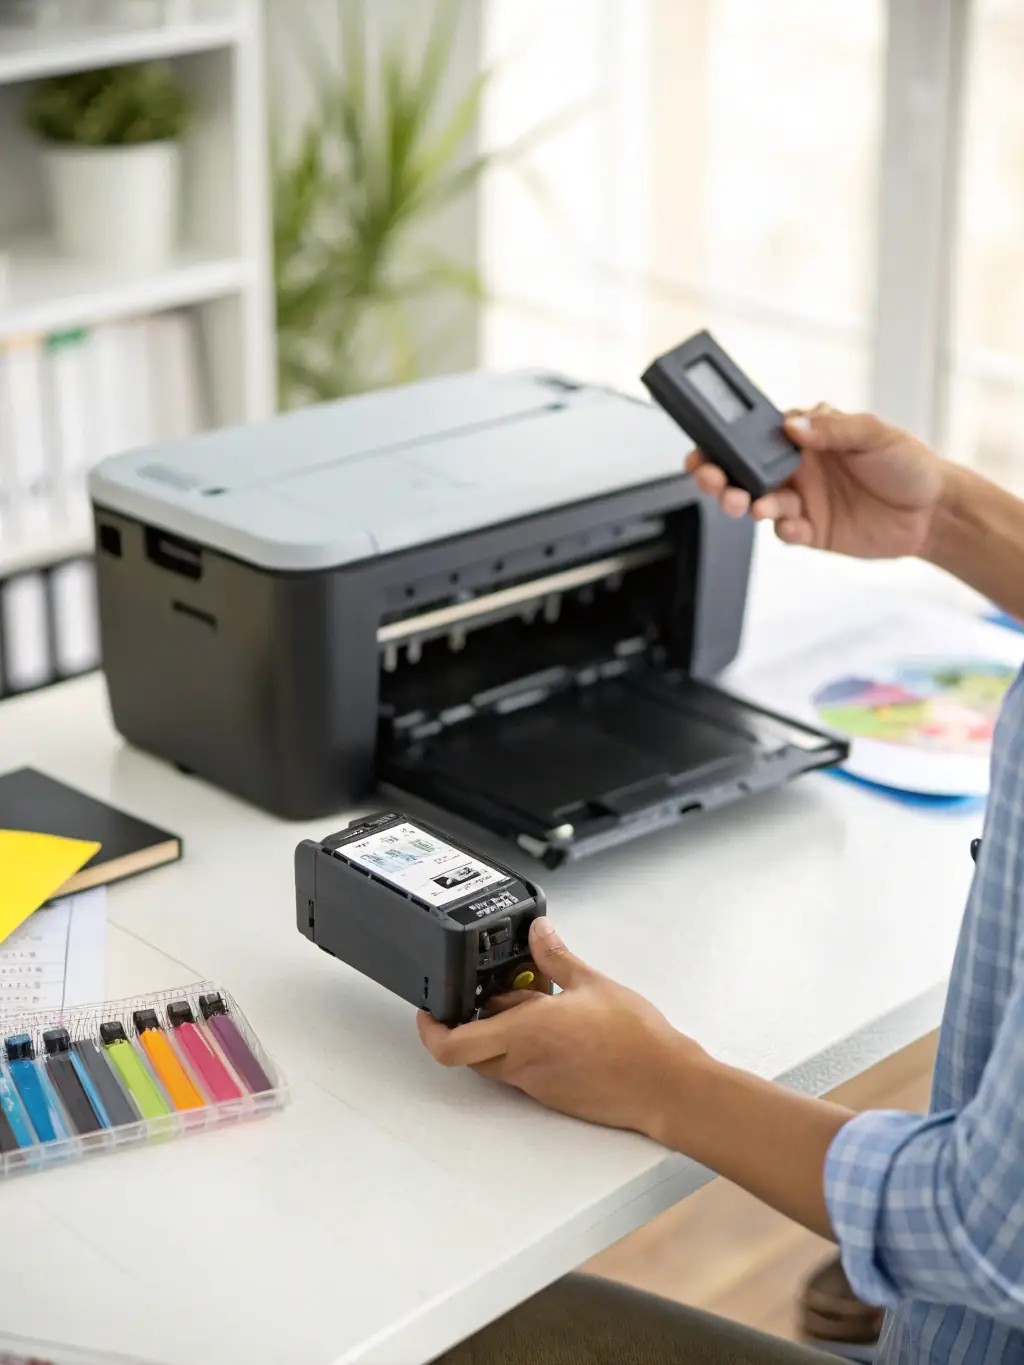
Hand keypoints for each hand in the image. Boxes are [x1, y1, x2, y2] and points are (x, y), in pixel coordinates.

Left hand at [417, 919, 702, 1138]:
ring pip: (496, 1060)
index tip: (429, 1009)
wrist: (665, 1086)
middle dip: (468, 1023)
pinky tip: (555, 1024)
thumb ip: (557, 957)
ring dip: (499, 1034)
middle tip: (483, 996)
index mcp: (524, 1033)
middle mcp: (523, 1063)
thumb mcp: (593, 983)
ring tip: (530, 1003)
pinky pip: (523, 1070)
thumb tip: (538, 932)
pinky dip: (524, 1048)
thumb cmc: (636, 1040)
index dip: (430, 1030)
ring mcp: (538, 1083)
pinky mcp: (555, 1095)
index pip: (453, 1044)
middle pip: (469, 1051)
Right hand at [687, 405, 947, 560]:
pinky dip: (782, 528)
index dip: (725, 441)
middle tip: (711, 479)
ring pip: (757, 502)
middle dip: (719, 475)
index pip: (754, 435)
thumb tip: (793, 425)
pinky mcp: (811, 530)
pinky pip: (784, 531)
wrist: (933, 513)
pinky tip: (791, 524)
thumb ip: (833, 428)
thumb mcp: (874, 433)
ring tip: (754, 506)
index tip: (707, 445)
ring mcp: (802, 500)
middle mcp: (797, 469)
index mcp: (805, 438)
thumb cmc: (908, 463)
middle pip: (742, 471)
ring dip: (747, 503)